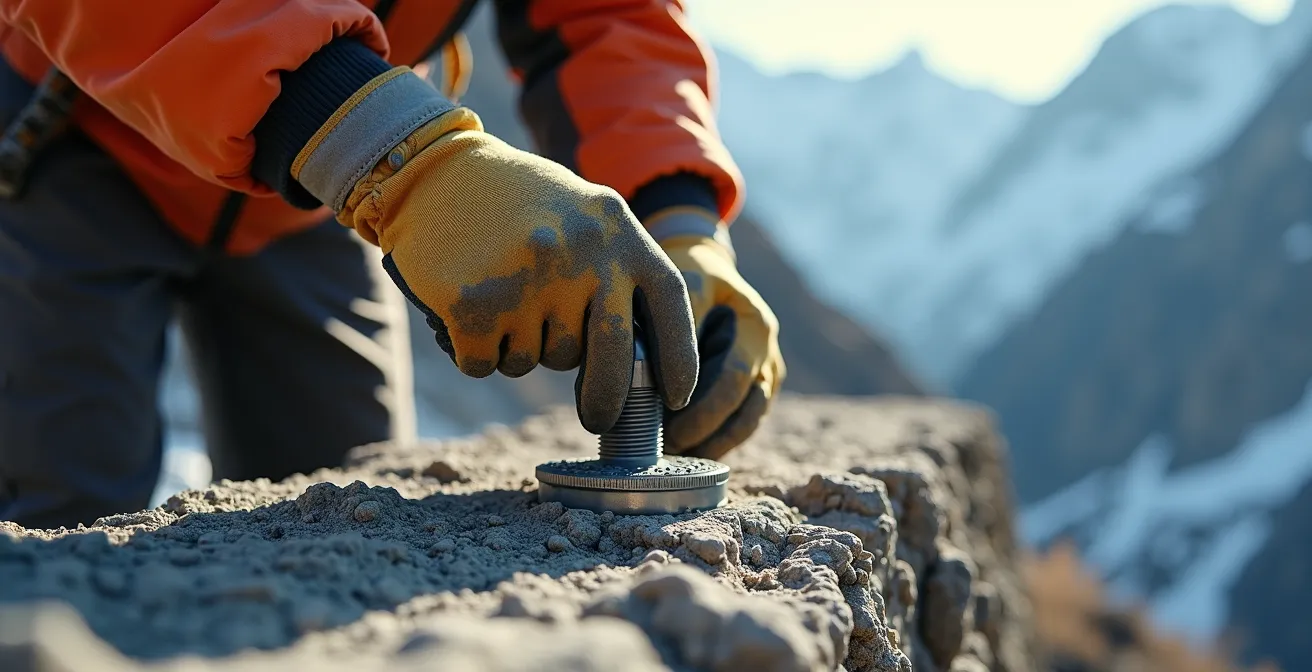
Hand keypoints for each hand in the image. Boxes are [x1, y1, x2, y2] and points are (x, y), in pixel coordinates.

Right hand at [336, 109, 699, 433]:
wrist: (432, 170)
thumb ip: (618, 270)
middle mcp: (583, 254)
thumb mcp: (586, 214)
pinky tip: (466, 310)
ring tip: (501, 295)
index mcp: (619, 230)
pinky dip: (475, 351)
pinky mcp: (475, 304)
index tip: (676, 400)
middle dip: (605, 400)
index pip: (670, 305)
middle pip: (610, 359)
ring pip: (539, 360)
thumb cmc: (516, 200)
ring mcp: (529, 280)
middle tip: (597, 418)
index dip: (679, 360)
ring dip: (521, 347)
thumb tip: (643, 359)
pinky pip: (486, 363)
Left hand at [649, 207, 784, 458]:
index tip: (669, 432)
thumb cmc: (686, 274)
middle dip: (706, 435)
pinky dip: (714, 439)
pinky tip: (683, 451)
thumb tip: (628, 375)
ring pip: (747, 423)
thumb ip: (665, 326)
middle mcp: (768, 354)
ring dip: (713, 445)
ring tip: (676, 459)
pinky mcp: (752, 389)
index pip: (734, 379)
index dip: (703, 411)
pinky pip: (739, 423)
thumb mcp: (678, 285)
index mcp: (755, 327)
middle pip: (747, 410)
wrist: (703, 268)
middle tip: (667, 452)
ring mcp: (765, 374)